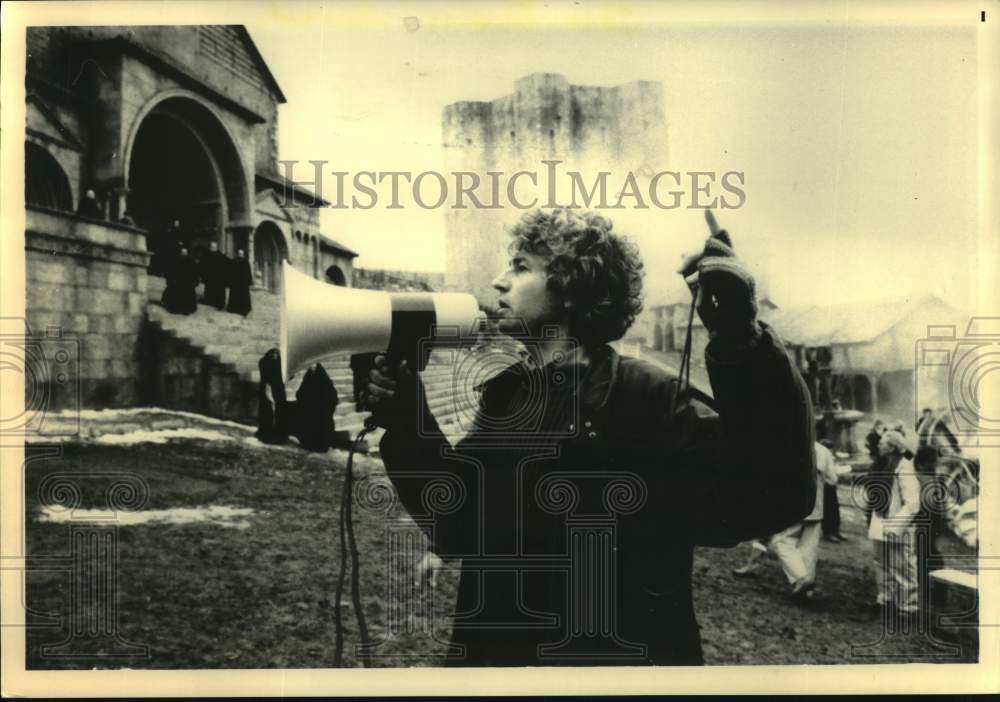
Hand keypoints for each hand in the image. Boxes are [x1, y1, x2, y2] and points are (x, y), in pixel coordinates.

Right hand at [364, 355, 415, 426]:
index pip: (380, 362)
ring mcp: (375, 391)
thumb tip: (403, 362)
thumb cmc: (416, 401)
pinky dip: (371, 398)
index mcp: (393, 373)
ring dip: (380, 390)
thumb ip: (408, 374)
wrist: (411, 421)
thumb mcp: (415, 386)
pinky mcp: (371, 403)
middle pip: (372, 373)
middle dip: (382, 379)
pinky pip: (365, 398)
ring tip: (392, 396)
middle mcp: (382, 380)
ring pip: (368, 385)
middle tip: (394, 386)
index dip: (380, 362)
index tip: (385, 367)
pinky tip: (379, 401)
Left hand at [677, 210, 758, 342]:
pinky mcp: (746, 283)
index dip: (713, 223)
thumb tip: (682, 253)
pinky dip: (711, 273)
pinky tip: (700, 277)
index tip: (706, 207)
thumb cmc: (716, 312)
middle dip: (694, 255)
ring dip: (701, 268)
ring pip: (719, 257)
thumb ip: (692, 272)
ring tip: (691, 280)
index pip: (721, 239)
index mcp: (726, 264)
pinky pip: (727, 270)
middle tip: (679, 270)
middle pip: (715, 246)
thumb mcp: (699, 290)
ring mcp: (744, 272)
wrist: (729, 333)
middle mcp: (737, 264)